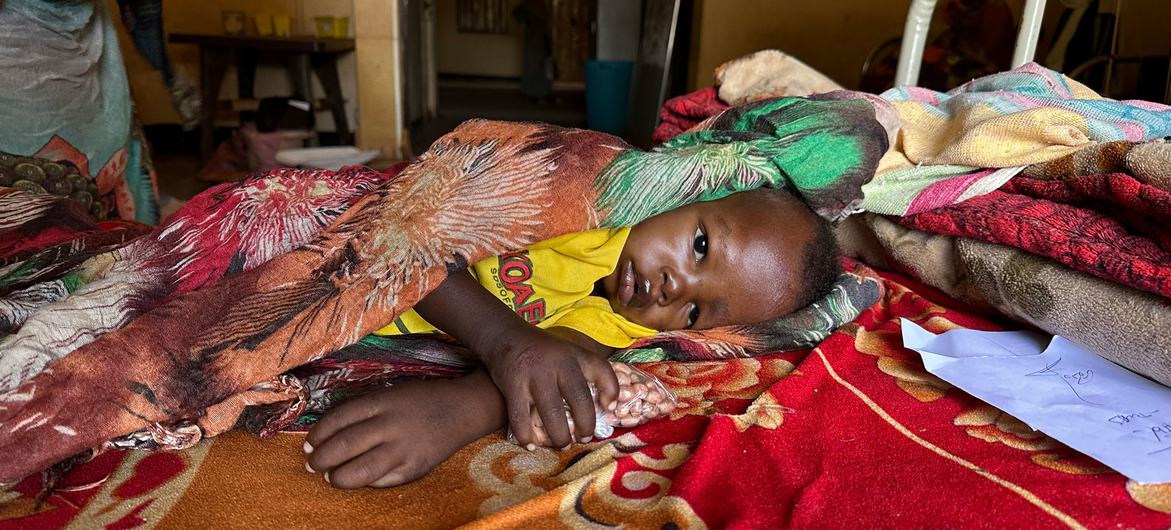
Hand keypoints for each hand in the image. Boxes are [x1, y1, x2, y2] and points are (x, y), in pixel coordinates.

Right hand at [482, 325, 617, 449]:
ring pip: (551, 414)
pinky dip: (526, 435)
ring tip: (562, 444)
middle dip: (585, 425)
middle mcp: (558, 363)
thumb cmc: (545, 354)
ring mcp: (535, 374)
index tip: (609, 409)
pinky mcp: (513, 384)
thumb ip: (589, 374)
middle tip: (584, 438)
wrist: (505, 337)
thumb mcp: (570, 354)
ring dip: (559, 436)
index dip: (611, 391)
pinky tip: (531, 444)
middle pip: (579, 399)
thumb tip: (611, 407)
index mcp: (575, 355)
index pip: (602, 370)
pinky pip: (521, 417)